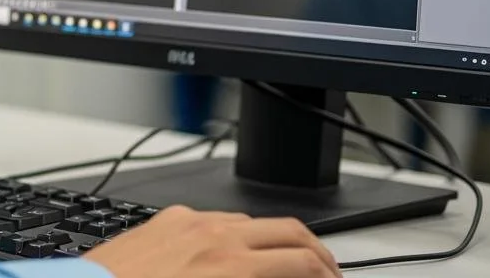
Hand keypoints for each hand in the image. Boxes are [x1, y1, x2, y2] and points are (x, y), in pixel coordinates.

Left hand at [86, 207, 341, 277]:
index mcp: (233, 266)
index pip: (303, 261)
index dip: (326, 275)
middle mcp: (214, 234)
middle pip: (287, 230)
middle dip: (314, 251)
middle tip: (323, 272)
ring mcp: (188, 220)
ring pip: (250, 222)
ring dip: (273, 241)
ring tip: (279, 265)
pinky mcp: (164, 218)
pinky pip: (212, 219)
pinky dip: (233, 234)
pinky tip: (230, 253)